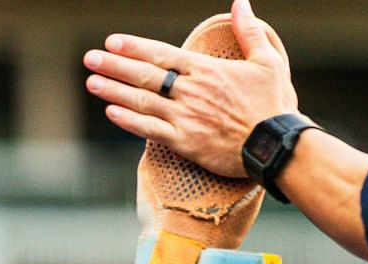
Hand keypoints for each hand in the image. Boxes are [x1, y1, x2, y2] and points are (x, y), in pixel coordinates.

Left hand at [85, 0, 296, 179]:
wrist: (277, 145)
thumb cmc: (274, 104)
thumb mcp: (268, 61)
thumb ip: (250, 31)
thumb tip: (241, 2)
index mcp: (206, 70)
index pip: (162, 54)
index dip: (135, 48)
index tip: (112, 42)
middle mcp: (191, 92)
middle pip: (146, 75)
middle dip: (114, 66)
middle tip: (90, 59)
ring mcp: (185, 118)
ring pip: (142, 102)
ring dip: (114, 91)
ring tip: (91, 83)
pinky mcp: (185, 143)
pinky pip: (150, 131)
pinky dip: (129, 121)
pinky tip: (111, 113)